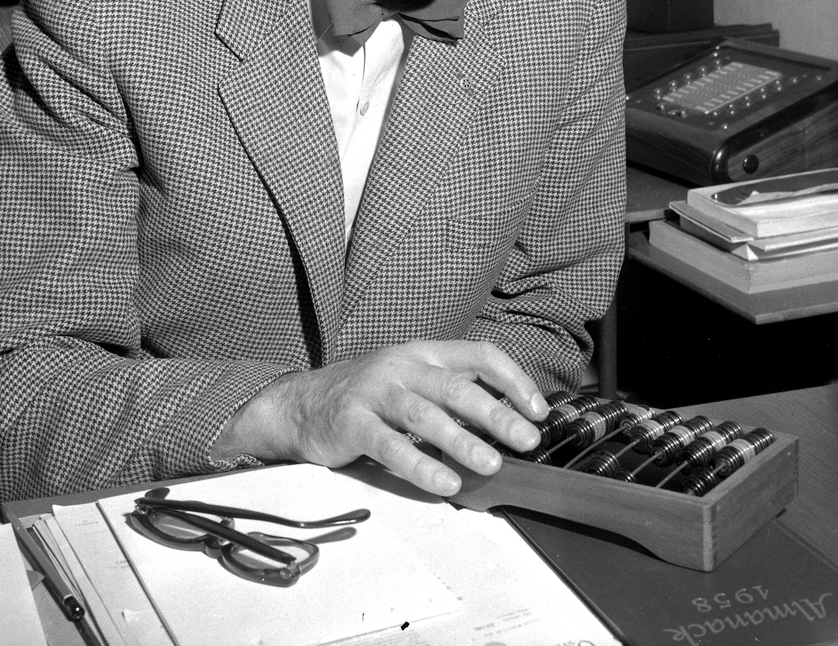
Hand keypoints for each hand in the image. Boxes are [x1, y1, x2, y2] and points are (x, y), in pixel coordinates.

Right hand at [211, 340, 548, 496]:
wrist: (300, 404)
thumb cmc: (366, 397)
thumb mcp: (411, 382)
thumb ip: (450, 393)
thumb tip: (507, 418)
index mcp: (423, 354)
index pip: (478, 355)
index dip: (512, 379)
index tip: (537, 409)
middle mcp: (402, 366)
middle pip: (457, 386)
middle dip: (497, 414)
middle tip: (526, 439)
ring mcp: (375, 392)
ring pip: (426, 414)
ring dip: (462, 440)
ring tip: (491, 463)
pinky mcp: (353, 422)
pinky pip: (390, 445)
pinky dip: (420, 465)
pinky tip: (445, 482)